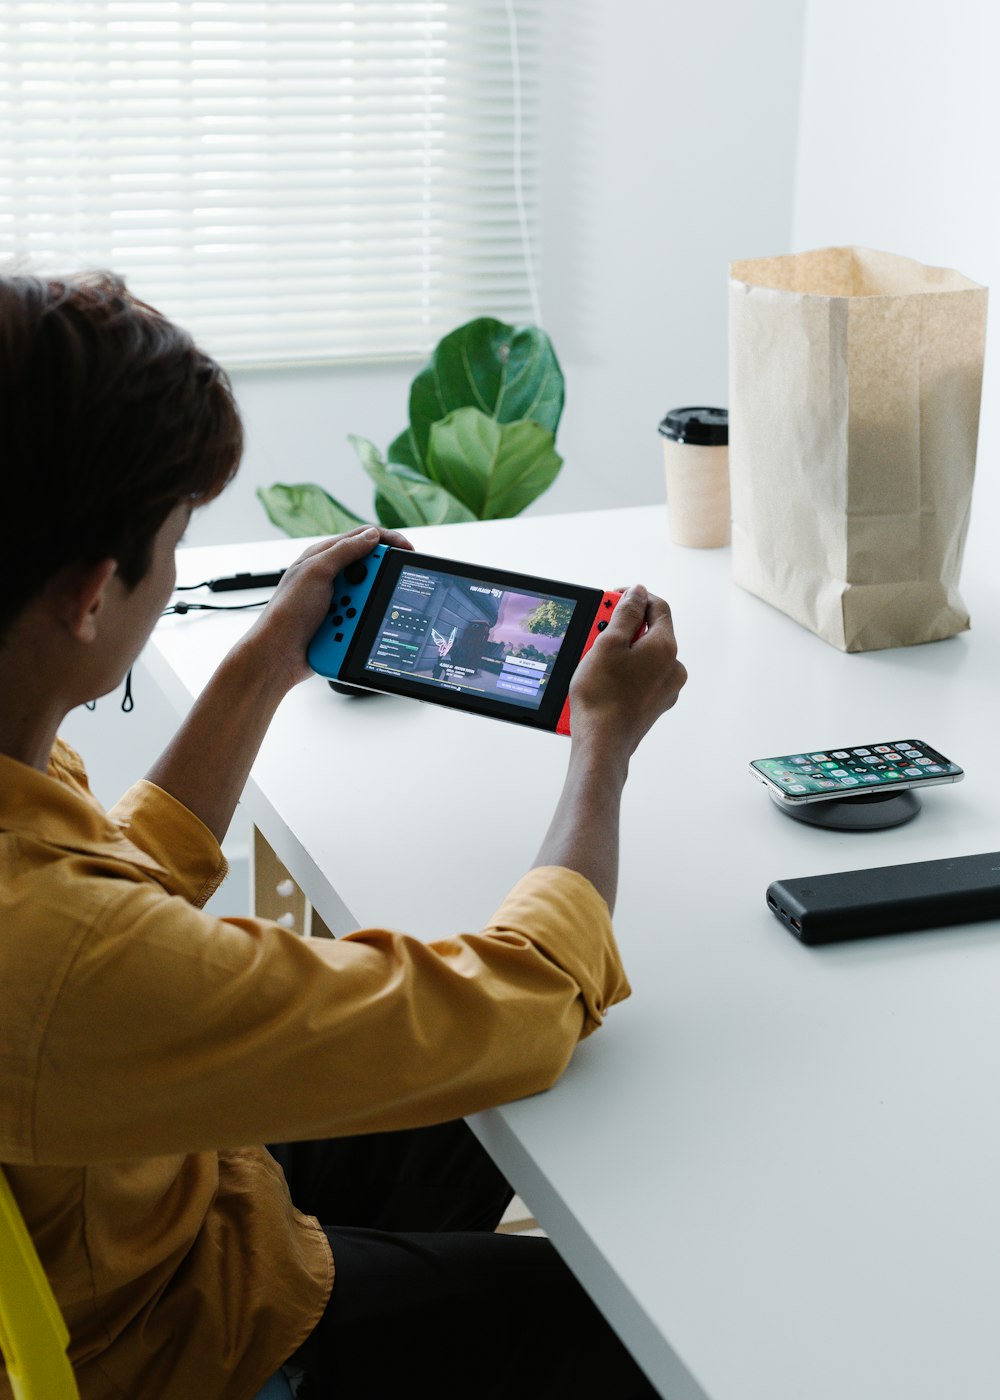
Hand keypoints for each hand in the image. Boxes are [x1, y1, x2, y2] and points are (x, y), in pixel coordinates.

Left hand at [237, 525, 412, 689]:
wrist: (279, 654)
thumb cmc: (288, 612)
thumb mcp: (316, 572)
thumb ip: (344, 552)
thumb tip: (371, 536)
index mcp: (324, 556)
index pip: (363, 538)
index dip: (387, 541)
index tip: (407, 551)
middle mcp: (332, 575)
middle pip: (370, 570)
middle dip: (373, 586)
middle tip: (366, 599)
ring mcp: (337, 599)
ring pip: (368, 598)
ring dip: (361, 610)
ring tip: (342, 622)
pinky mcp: (341, 620)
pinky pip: (362, 618)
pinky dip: (357, 625)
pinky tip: (342, 632)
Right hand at [568, 584, 686, 758]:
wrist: (602, 744)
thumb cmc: (602, 695)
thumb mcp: (608, 642)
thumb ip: (626, 612)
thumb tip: (638, 592)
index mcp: (666, 648)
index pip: (657, 607)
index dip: (634, 597)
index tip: (612, 598)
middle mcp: (673, 668)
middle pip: (648, 633)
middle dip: (621, 627)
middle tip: (595, 630)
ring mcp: (665, 690)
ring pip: (642, 657)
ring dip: (618, 650)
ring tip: (591, 658)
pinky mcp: (652, 706)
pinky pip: (638, 678)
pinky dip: (620, 672)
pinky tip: (599, 679)